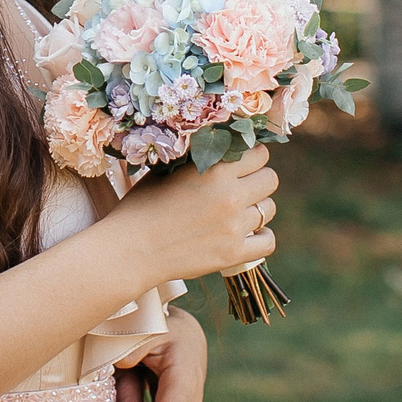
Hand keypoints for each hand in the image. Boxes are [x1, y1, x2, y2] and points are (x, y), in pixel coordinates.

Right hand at [107, 145, 278, 289]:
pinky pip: (268, 241)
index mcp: (214, 169)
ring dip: (258, 207)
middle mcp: (230, 195)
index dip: (250, 156)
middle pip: (270, 178)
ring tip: (239, 211)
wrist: (130, 248)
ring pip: (269, 208)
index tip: (242, 163)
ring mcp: (234, 226)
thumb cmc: (141, 206)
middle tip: (242, 186)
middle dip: (258, 179)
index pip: (258, 153)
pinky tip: (248, 234)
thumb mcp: (167, 170)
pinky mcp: (234, 253)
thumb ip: (198, 158)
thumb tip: (220, 148)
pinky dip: (261, 237)